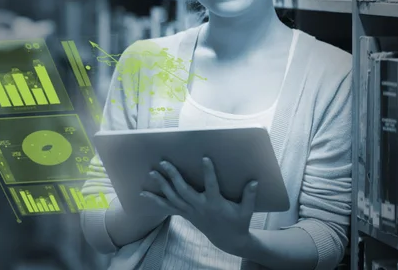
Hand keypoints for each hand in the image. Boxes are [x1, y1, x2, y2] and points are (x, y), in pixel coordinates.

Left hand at [140, 157, 257, 255]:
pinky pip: (167, 207)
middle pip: (183, 190)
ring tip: (152, 172)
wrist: (228, 240)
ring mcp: (190, 211)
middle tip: (164, 162)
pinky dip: (155, 200)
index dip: (208, 172)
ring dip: (161, 185)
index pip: (211, 185)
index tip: (205, 158)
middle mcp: (200, 207)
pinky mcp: (185, 214)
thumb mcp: (246, 211)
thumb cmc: (238, 222)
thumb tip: (255, 181)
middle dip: (173, 176)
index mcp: (215, 203)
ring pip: (172, 197)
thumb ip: (249, 196)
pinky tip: (143, 194)